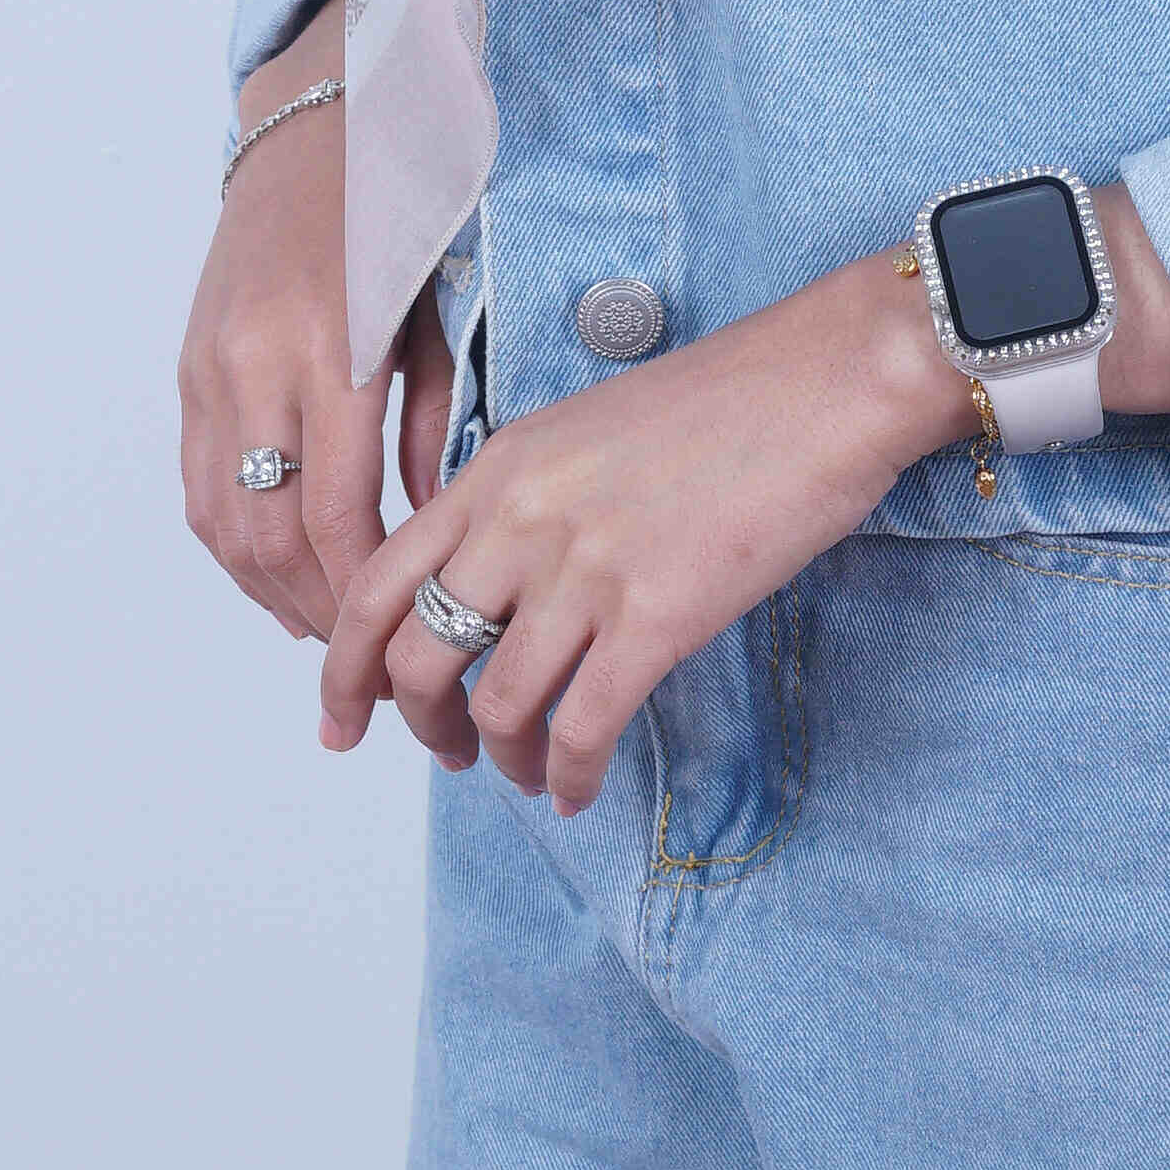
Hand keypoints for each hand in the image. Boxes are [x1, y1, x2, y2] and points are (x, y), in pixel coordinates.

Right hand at [177, 0, 452, 654]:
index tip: (399, 638)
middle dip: (318, 611)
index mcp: (333, 350)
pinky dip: (231, 543)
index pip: (337, 511)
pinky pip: (198, 482)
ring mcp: (210, 367)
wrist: (311, 131)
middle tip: (364, 663)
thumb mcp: (439, 319)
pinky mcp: (186, 368)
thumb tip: (430, 522)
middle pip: (270, 532)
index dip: (362, 591)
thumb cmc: (397, 218)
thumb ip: (433, 426)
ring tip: (321, 632)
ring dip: (268, 591)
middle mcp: (257, 363)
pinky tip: (274, 575)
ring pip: (220, 520)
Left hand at [318, 247, 975, 817]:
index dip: (344, 668)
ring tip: (523, 772)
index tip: (343, 721)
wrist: (826, 381)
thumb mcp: (584, 429)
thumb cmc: (724, 402)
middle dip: (420, 724)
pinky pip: (581, 726)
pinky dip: (567, 774)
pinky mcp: (657, 616)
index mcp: (496, 468)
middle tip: (449, 752)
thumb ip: (522, 500)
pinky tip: (577, 788)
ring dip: (502, 756)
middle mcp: (522, 520)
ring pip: (498, 702)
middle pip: (418, 655)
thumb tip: (492, 585)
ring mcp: (587, 570)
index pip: (376, 582)